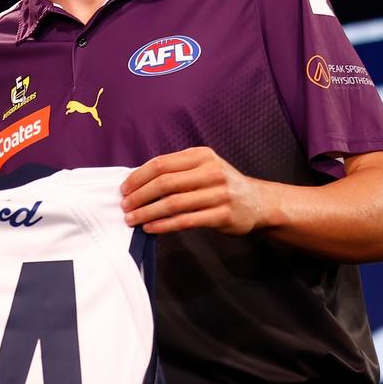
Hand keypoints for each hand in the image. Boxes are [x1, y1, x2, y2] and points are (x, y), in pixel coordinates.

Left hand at [120, 147, 267, 235]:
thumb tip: (138, 181)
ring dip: (147, 212)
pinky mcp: (223, 215)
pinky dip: (164, 225)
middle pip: (165, 183)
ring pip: (173, 204)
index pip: (161, 164)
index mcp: (201, 156)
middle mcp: (211, 172)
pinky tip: (151, 228)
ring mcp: (219, 194)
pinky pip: (186, 221)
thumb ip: (176, 170)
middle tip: (125, 206)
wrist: (258, 202)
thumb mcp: (203, 167)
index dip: (138, 177)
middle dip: (139, 196)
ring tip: (132, 219)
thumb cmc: (221, 184)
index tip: (124, 189)